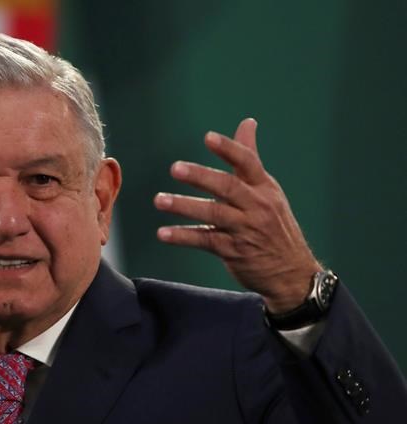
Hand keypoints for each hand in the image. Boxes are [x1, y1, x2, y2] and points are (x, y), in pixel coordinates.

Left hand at [153, 118, 321, 312]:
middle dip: (200, 176)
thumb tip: (247, 122)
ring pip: (213, 213)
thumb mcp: (268, 191)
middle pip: (227, 186)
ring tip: (159, 200)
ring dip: (184, 206)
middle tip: (175, 168)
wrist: (292, 273)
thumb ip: (249, 158)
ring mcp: (246, 229)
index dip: (228, 148)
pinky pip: (205, 240)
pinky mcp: (234, 251)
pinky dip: (183, 237)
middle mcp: (257, 206)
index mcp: (265, 188)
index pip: (247, 162)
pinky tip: (163, 233)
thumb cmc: (274, 225)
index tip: (208, 137)